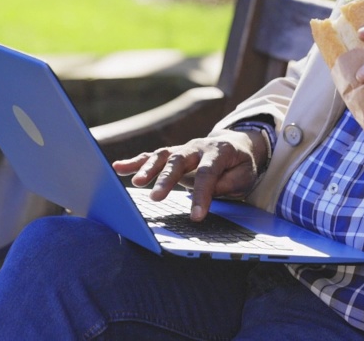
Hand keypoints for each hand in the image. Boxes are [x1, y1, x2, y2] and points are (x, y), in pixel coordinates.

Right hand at [111, 130, 266, 220]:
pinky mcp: (172, 154)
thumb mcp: (245, 176)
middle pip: (179, 161)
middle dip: (166, 179)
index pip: (208, 174)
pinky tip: (118, 168)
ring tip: (137, 183)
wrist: (236, 145)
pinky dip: (135, 162)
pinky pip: (152, 156)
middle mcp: (197, 147)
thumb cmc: (240, 164)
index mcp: (219, 151)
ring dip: (148, 169)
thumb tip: (207, 193)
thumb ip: (228, 183)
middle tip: (156, 198)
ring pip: (162, 156)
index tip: (196, 217)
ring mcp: (182, 149)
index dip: (202, 195)